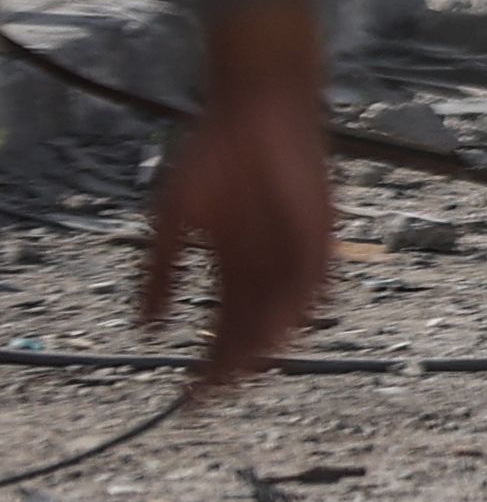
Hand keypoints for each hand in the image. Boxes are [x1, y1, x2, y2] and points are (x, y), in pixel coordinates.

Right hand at [140, 0, 331, 395]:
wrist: (258, 106)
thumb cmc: (214, 156)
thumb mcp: (174, 219)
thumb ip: (159, 273)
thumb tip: (145, 331)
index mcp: (235, 262)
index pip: (225, 326)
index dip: (211, 362)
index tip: (191, 395)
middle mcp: (269, 262)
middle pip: (257, 328)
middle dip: (237, 364)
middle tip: (218, 395)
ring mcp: (298, 246)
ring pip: (290, 311)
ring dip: (272, 342)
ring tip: (250, 369)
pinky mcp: (325, 227)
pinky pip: (323, 274)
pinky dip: (309, 303)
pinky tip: (292, 325)